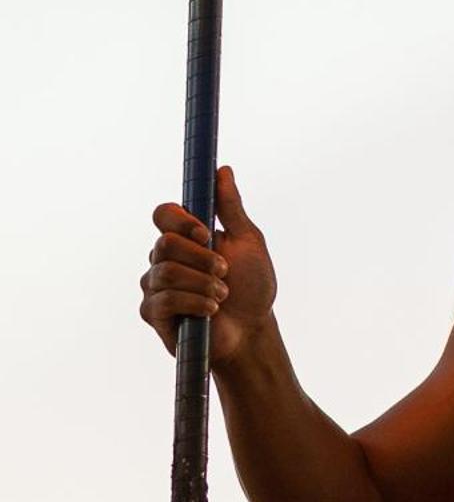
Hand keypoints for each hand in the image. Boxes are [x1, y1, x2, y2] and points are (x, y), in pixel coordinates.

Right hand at [139, 166, 276, 366]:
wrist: (252, 330)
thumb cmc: (251, 287)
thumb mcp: (248, 242)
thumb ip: (231, 207)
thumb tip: (222, 170)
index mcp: (184, 238)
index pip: (164, 214)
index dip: (180, 221)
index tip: (206, 233)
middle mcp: (164, 258)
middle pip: (164, 244)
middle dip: (201, 259)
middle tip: (224, 272)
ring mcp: (155, 285)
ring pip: (165, 272)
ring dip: (203, 284)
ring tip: (222, 295)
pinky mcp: (153, 313)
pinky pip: (163, 300)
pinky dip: (194, 303)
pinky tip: (211, 311)